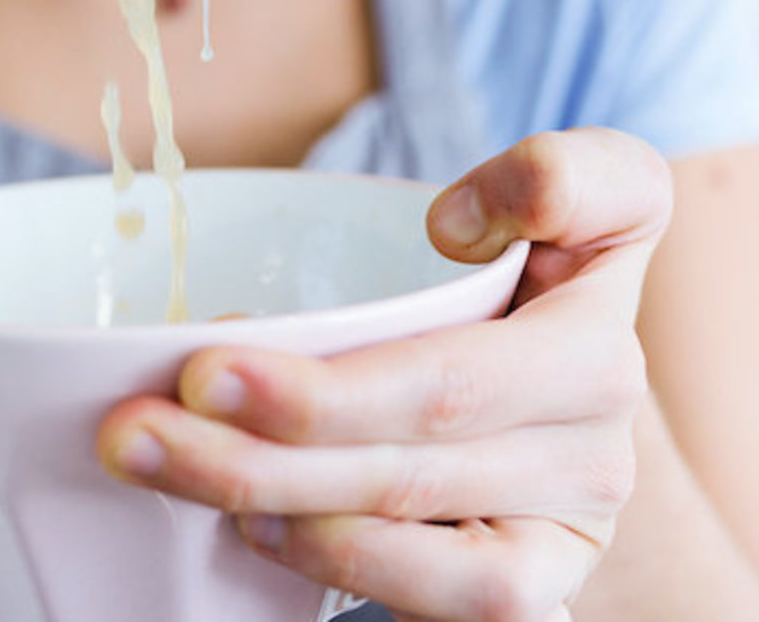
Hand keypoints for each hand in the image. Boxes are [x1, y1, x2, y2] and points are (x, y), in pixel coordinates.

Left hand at [97, 129, 671, 621]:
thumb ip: (548, 178)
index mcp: (600, 305)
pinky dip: (341, 562)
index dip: (458, 226)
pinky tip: (257, 528)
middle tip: (153, 402)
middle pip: (438, 403)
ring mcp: (575, 522)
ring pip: (425, 512)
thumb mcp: (554, 213)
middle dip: (284, 404)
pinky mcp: (535, 596)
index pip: (565, 247)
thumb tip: (457, 226)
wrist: (551, 437)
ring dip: (280, 489)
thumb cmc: (517, 308)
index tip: (259, 298)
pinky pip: (445, 599)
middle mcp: (605, 418)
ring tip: (173, 458)